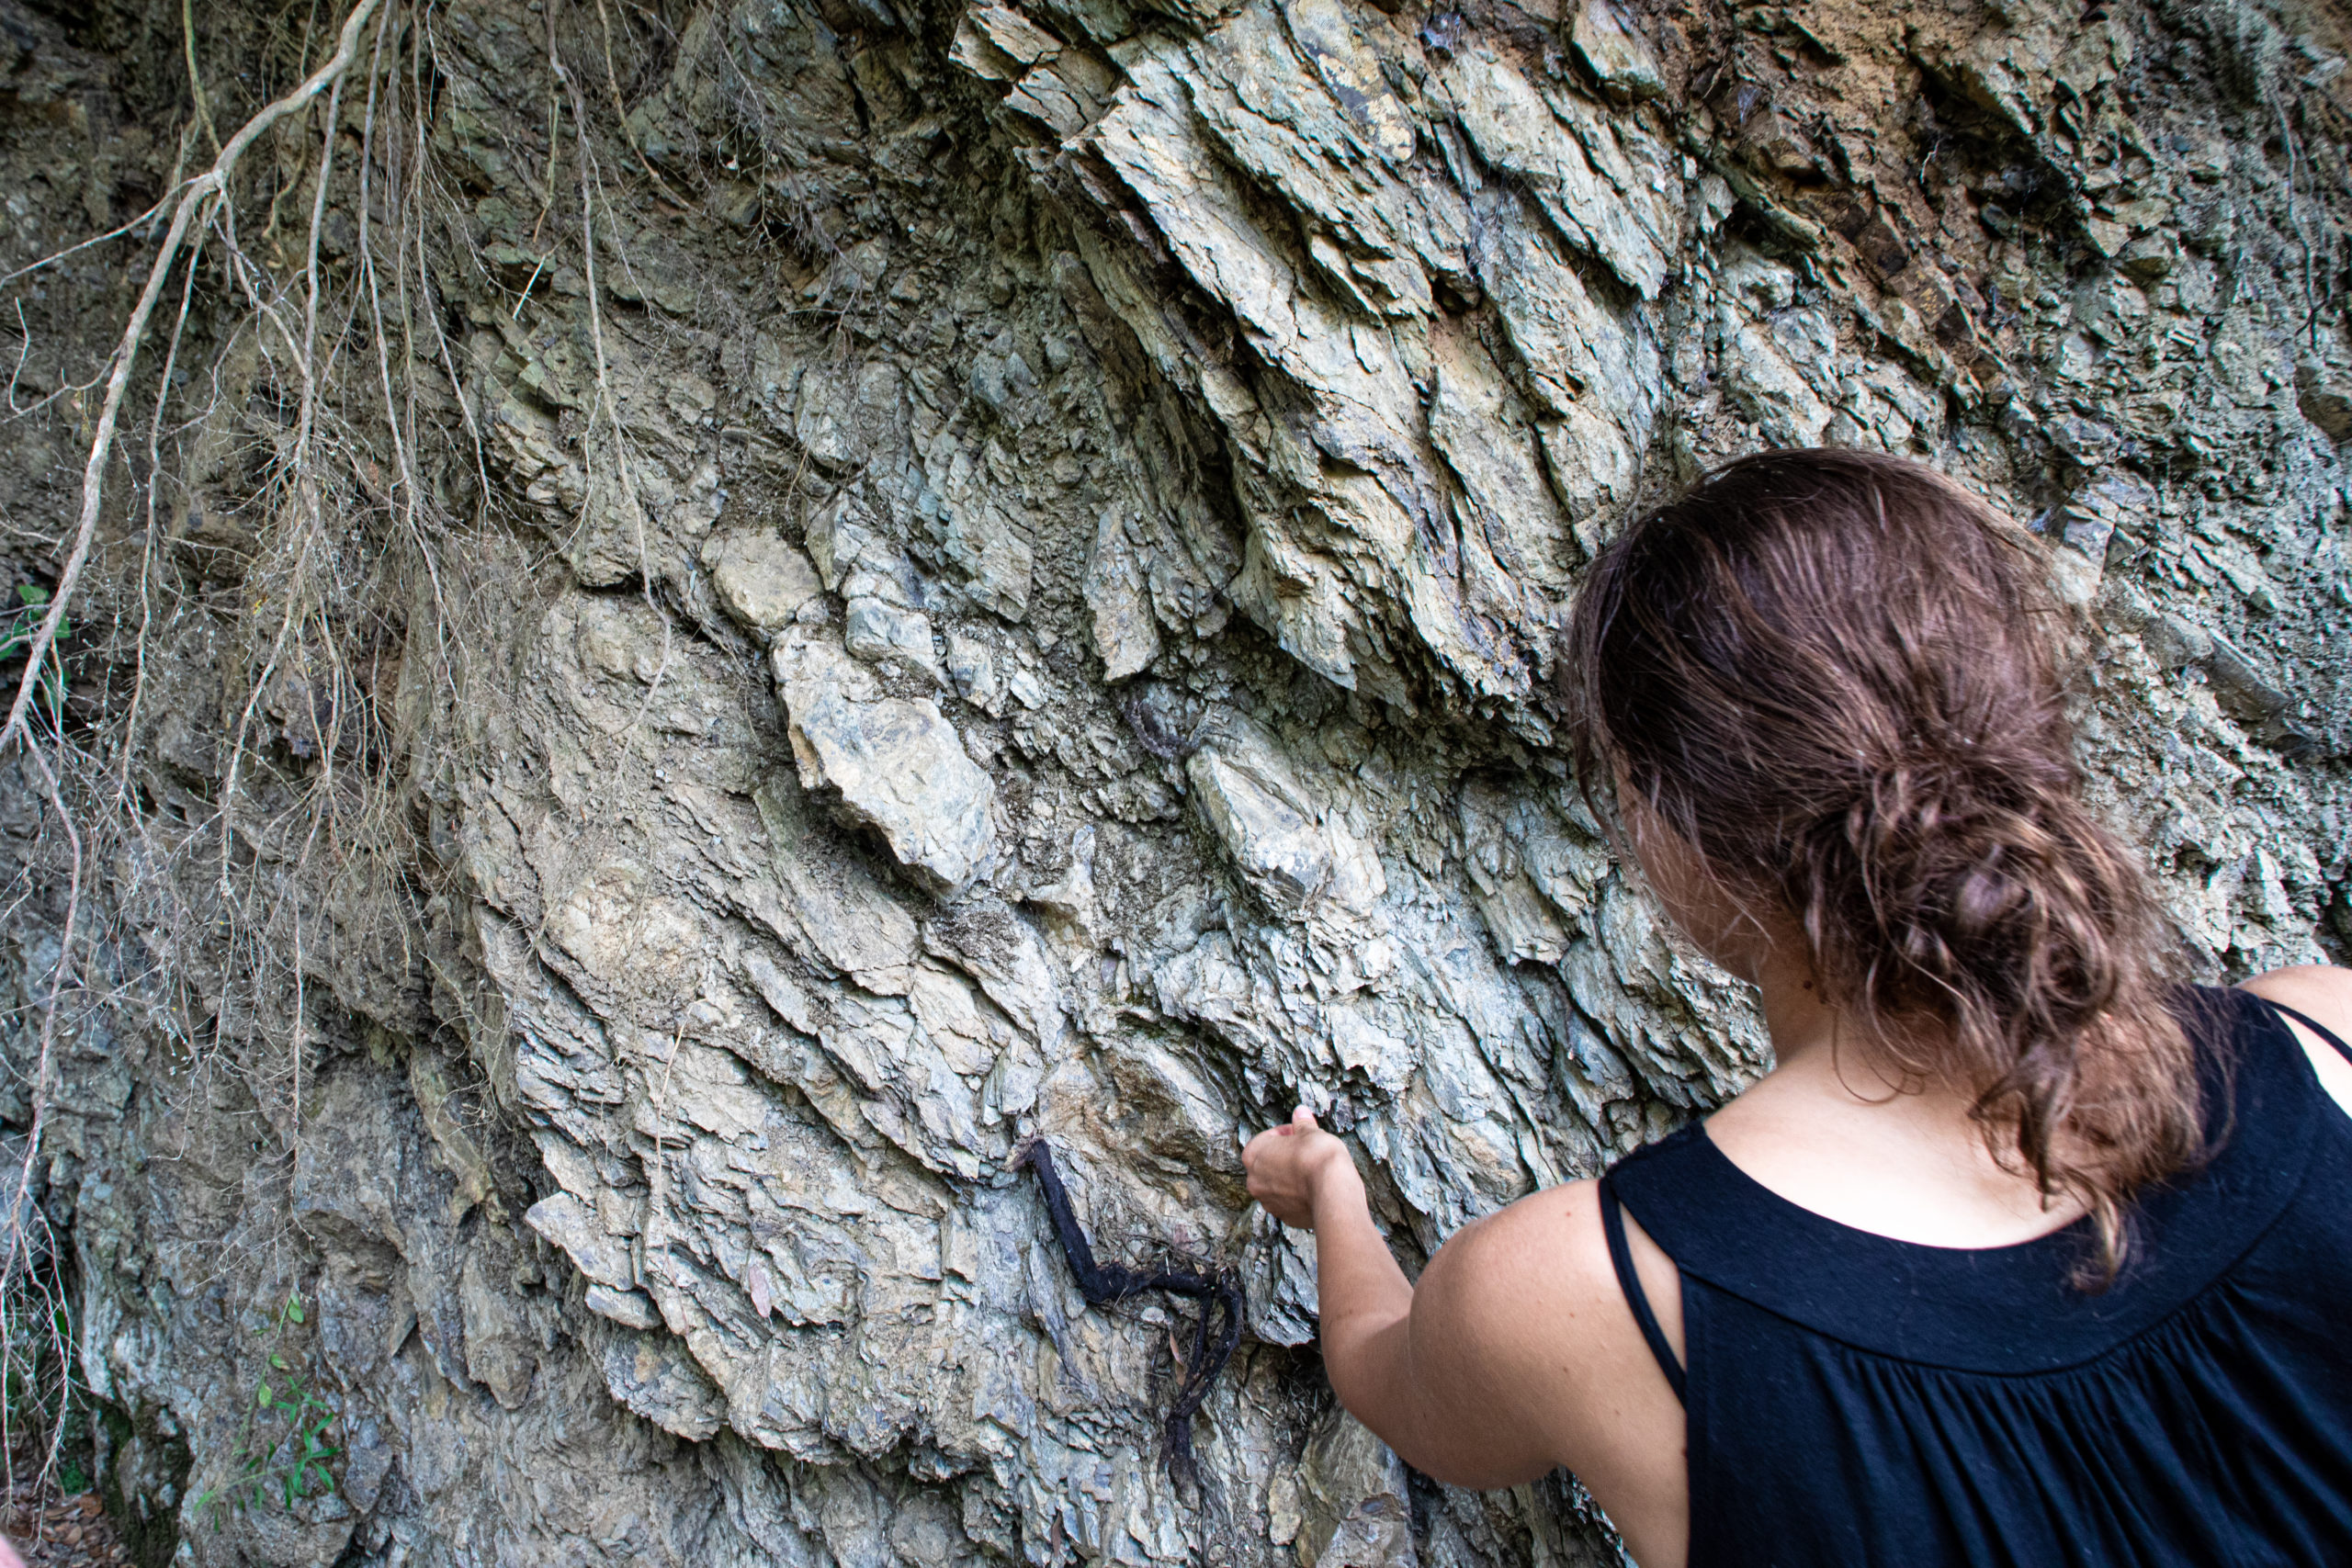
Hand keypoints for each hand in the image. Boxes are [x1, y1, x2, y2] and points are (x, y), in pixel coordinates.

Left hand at [1243, 1108, 1358, 1229]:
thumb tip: (1300, 1112)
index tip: (1301, 1134)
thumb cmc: (1317, 1157)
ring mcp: (1269, 1202)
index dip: (1286, 1133)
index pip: (1267, 1138)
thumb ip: (1302, 1123)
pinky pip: (1290, 1203)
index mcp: (1253, 1155)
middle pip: (1269, 1164)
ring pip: (1278, 1185)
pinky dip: (1299, 1196)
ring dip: (1291, 1178)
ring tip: (1312, 1171)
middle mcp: (1255, 1181)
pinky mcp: (1286, 1218)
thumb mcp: (1310, 1132)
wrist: (1332, 1192)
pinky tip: (1315, 1188)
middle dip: (1286, 1157)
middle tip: (1307, 1151)